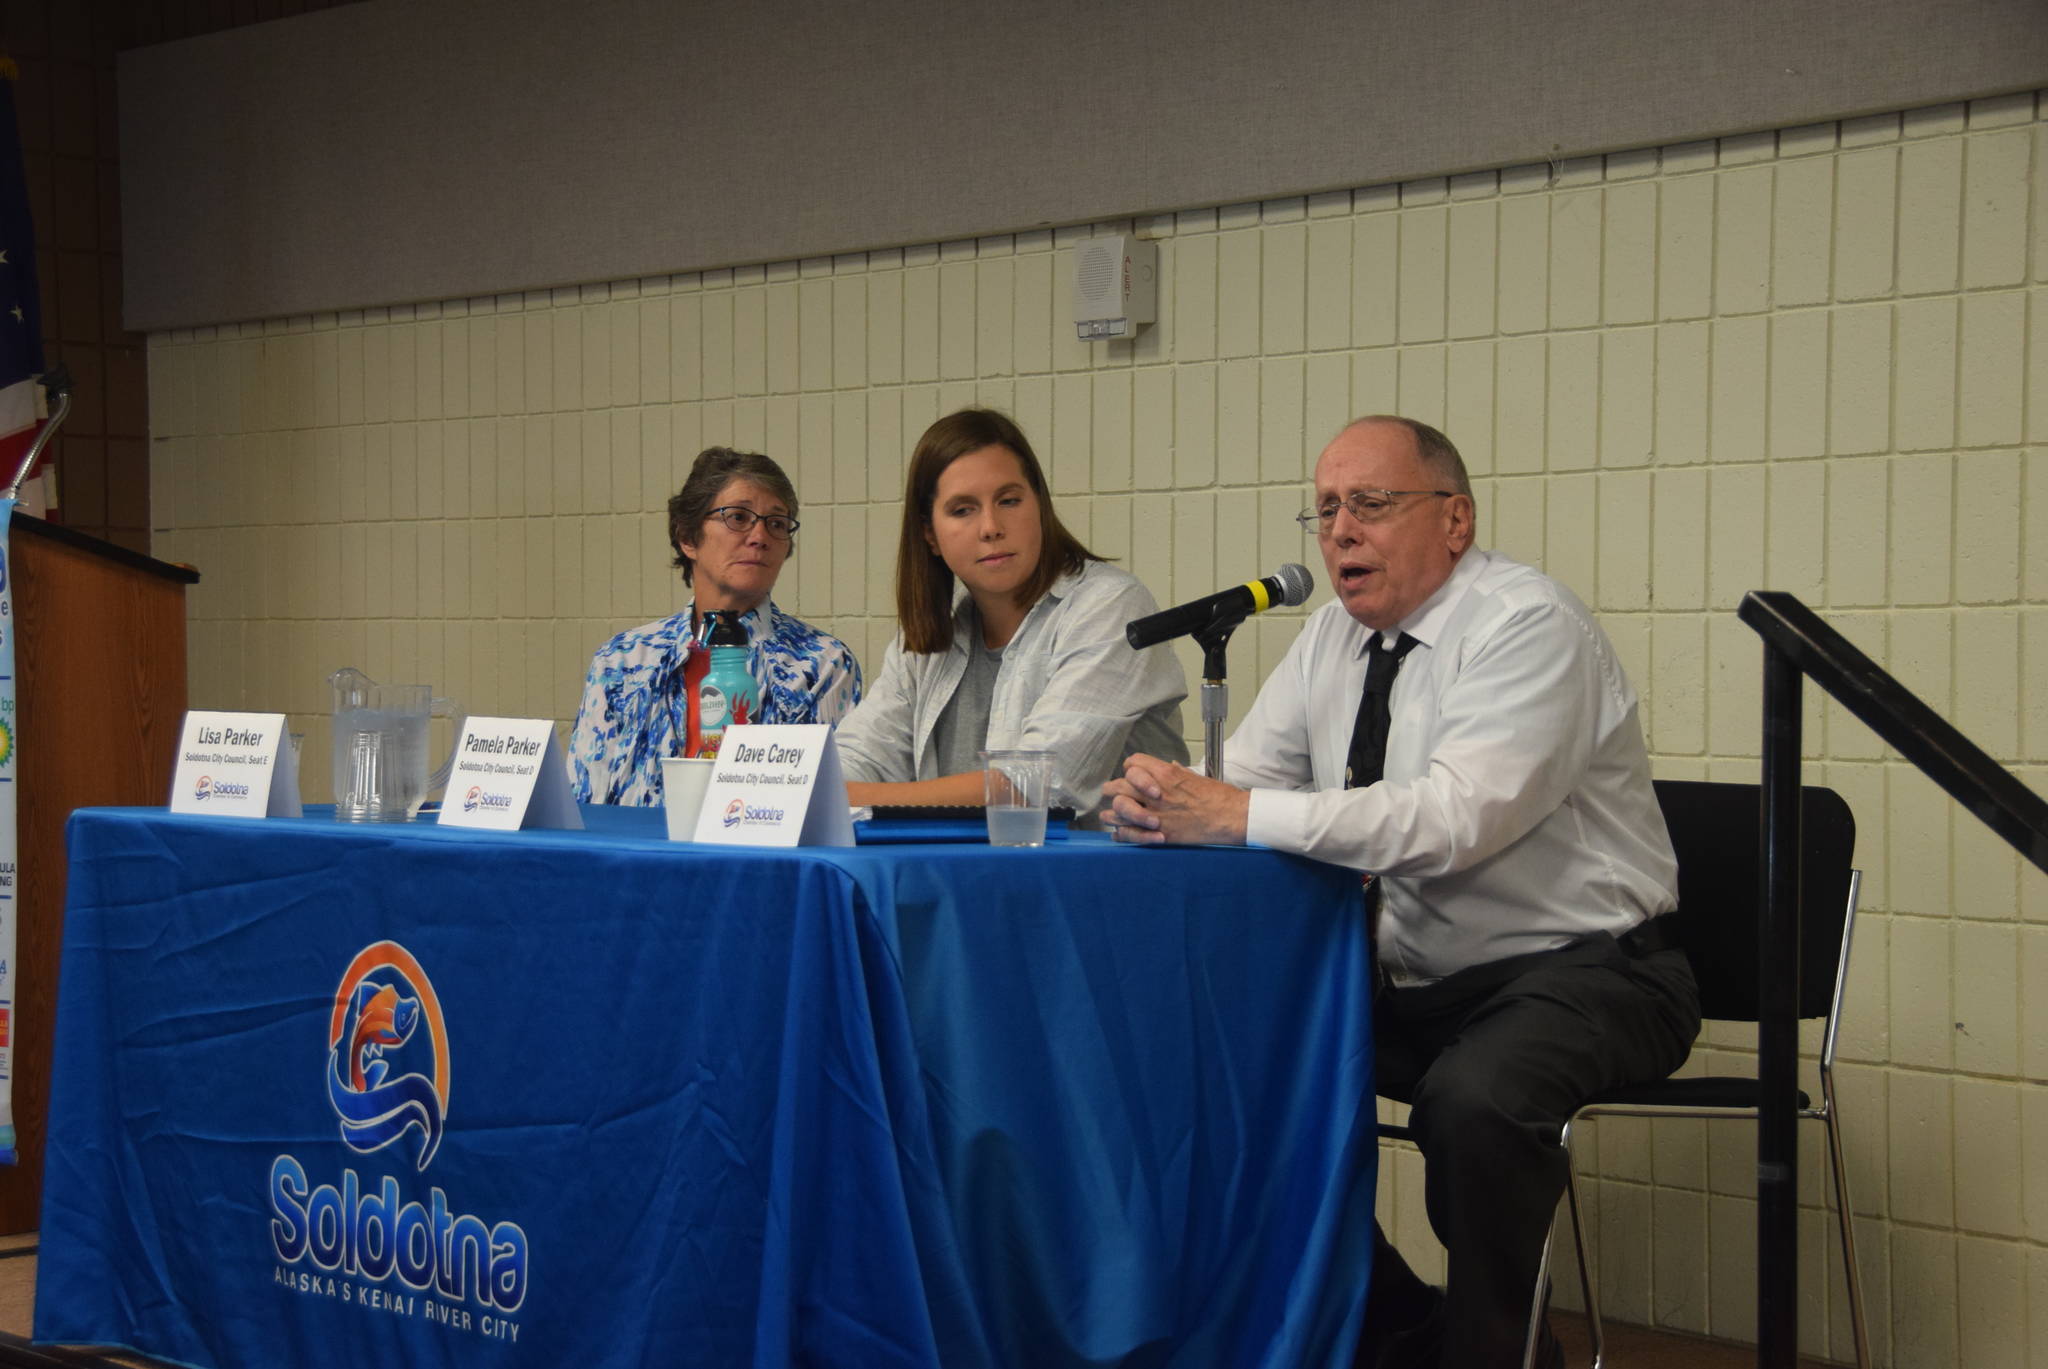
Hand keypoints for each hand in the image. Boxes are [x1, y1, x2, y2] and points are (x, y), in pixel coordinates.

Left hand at [1099, 754, 1250, 846]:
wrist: (1231, 818)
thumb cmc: (1219, 797)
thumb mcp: (1196, 776)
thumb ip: (1177, 772)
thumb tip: (1169, 767)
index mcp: (1165, 774)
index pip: (1132, 763)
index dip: (1130, 769)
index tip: (1131, 776)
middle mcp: (1155, 792)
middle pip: (1118, 786)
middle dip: (1114, 790)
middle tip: (1114, 794)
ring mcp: (1155, 814)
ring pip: (1117, 810)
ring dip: (1113, 813)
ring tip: (1111, 815)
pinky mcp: (1158, 835)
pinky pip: (1127, 834)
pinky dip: (1120, 834)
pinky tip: (1119, 833)